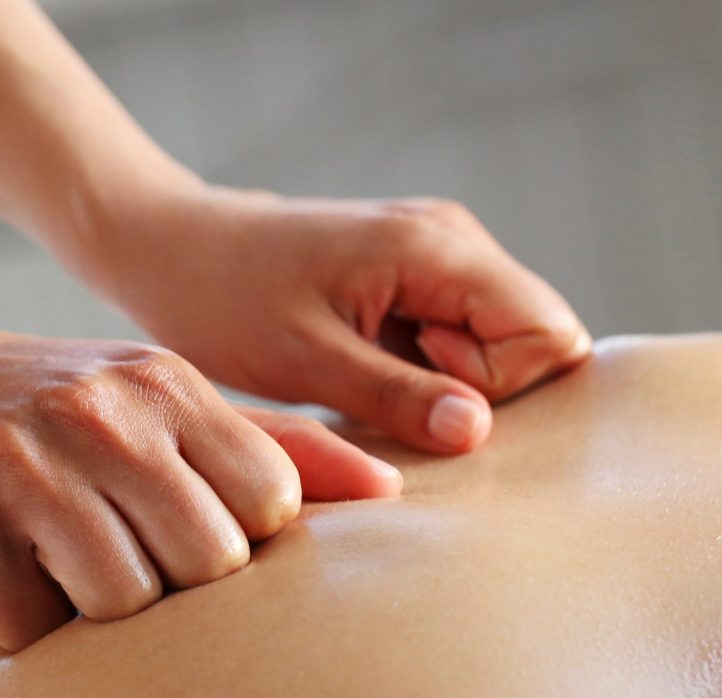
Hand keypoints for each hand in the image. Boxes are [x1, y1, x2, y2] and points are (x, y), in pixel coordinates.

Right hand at [0, 320, 399, 650]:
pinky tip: (7, 574)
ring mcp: (25, 467)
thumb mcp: (165, 397)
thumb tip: (391, 487)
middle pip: (208, 564)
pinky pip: (34, 629)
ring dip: (97, 607)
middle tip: (124, 553)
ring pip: (124, 603)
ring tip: (63, 562)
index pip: (272, 503)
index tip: (194, 532)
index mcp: (170, 387)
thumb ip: (278, 443)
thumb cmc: (54, 404)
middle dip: (176, 582)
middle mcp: (105, 417)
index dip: (244, 541)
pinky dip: (28, 624)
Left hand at [93, 185, 591, 453]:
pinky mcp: (412, 280)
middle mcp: (452, 241)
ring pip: (500, 342)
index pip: (548, 333)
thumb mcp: (309, 360)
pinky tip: (367, 372)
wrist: (173, 250)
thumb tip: (479, 432)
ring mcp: (435, 257)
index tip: (412, 384)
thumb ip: (399, 396)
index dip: (498, 383)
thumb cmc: (226, 299)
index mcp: (437, 247)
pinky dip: (428, 372)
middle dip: (481, 388)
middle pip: (535, 337)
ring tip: (368, 377)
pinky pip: (460, 338)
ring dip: (449, 383)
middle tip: (388, 387)